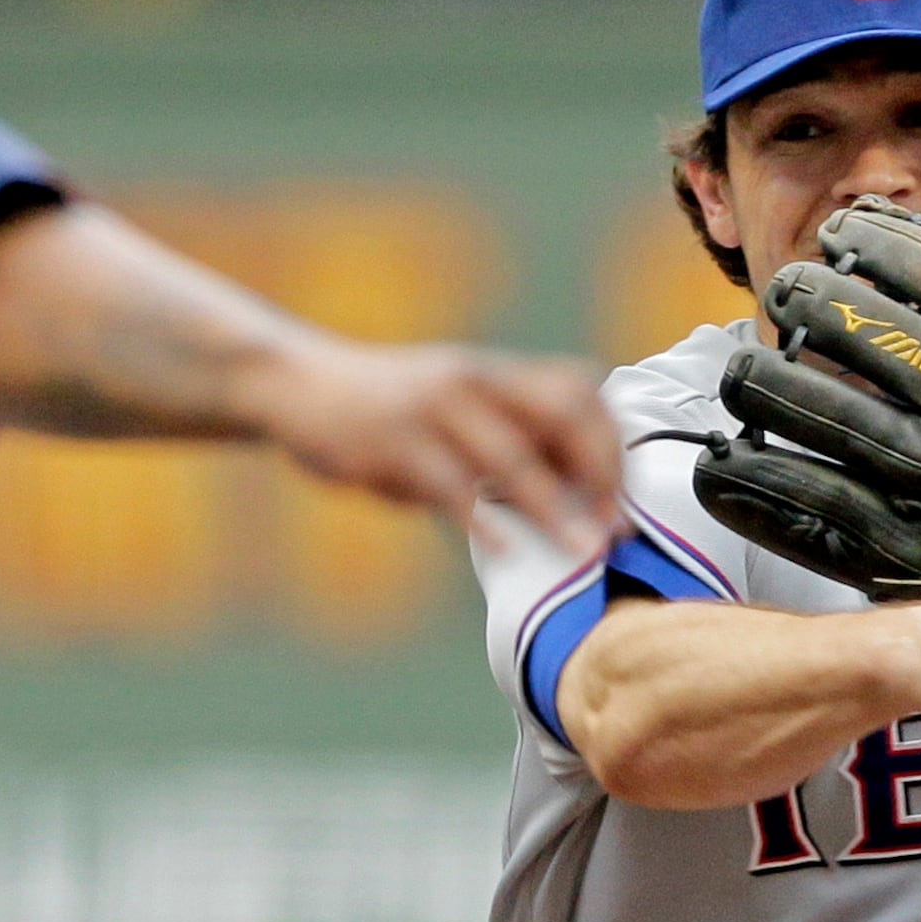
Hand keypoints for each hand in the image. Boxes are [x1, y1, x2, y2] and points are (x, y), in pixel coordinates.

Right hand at [245, 338, 620, 555]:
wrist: (298, 385)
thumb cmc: (385, 409)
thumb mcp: (450, 404)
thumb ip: (505, 432)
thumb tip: (575, 483)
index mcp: (492, 373)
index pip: (578, 391)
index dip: (610, 443)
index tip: (622, 496)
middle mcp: (471, 381)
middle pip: (560, 413)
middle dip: (598, 471)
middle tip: (613, 527)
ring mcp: (431, 409)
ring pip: (509, 454)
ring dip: (554, 506)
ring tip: (583, 549)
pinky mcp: (391, 444)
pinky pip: (447, 485)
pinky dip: (482, 520)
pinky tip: (505, 549)